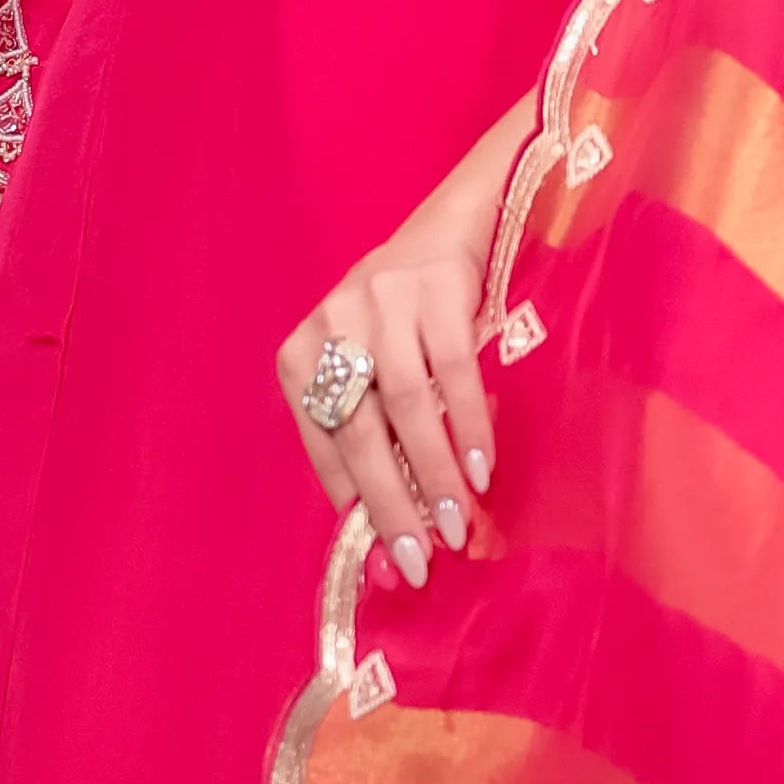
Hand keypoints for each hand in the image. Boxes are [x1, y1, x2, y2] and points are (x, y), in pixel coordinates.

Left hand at [280, 117, 524, 591]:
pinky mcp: (432, 288)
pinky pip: (451, 372)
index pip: (322, 441)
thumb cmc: (415, 318)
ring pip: (402, 407)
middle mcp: (331, 322)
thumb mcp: (380, 369)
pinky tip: (482, 469)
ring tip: (457, 526)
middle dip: (390, 504)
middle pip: (357, 430)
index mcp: (301, 351)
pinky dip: (468, 427)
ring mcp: (379, 300)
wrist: (461, 219)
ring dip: (433, 475)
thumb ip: (379, 442)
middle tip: (418, 563)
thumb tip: (389, 545)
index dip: (355, 504)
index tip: (387, 559)